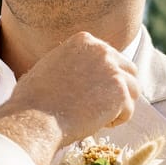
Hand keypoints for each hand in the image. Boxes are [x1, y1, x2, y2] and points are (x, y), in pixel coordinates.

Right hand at [0, 33, 139, 164]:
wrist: (34, 119)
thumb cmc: (32, 100)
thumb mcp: (48, 66)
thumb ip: (69, 62)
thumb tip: (77, 71)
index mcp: (84, 40)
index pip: (110, 57)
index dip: (103, 79)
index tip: (88, 94)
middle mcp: (101, 50)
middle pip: (128, 71)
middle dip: (117, 91)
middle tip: (98, 108)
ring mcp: (112, 70)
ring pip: (133, 90)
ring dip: (118, 106)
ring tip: (96, 118)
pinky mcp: (119, 92)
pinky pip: (129, 110)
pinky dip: (116, 121)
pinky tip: (96, 124)